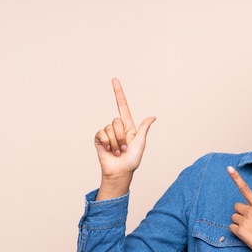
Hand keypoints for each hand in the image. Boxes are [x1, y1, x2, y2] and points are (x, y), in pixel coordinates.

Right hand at [94, 78, 155, 198]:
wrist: (120, 171)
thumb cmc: (132, 160)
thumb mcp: (141, 143)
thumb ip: (144, 128)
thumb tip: (152, 117)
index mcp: (129, 127)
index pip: (122, 106)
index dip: (118, 93)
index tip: (114, 80)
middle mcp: (118, 128)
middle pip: (117, 121)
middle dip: (122, 136)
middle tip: (124, 147)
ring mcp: (108, 133)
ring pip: (110, 128)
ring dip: (115, 142)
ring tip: (117, 151)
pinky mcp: (99, 138)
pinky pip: (101, 133)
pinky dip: (106, 142)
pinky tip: (109, 150)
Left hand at [227, 166, 251, 251]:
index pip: (245, 189)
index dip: (236, 178)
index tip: (229, 168)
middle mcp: (250, 212)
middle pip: (236, 206)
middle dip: (241, 212)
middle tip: (251, 221)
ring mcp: (245, 222)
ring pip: (233, 217)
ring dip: (239, 222)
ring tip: (251, 229)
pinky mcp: (240, 232)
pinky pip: (231, 228)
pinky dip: (236, 231)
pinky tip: (246, 235)